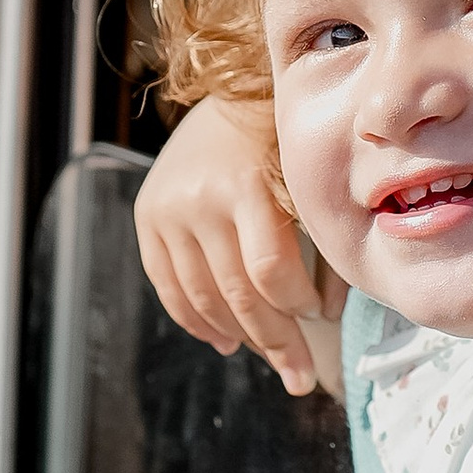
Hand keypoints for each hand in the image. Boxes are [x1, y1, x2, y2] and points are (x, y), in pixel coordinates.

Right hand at [134, 95, 346, 398]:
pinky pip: (168, 286)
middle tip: (300, 378)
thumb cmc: (286, 141)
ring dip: (237, 337)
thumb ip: (322, 241)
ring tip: (269, 359)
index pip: (268, 271)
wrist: (230, 94)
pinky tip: (224, 341)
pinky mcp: (146, 215)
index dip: (297, 305)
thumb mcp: (309, 178)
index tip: (319, 316)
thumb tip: (325, 317)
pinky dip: (196, 321)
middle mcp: (197, 197)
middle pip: (236, 293)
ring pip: (201, 297)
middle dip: (274, 342)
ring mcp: (166, 208)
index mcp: (244, 182)